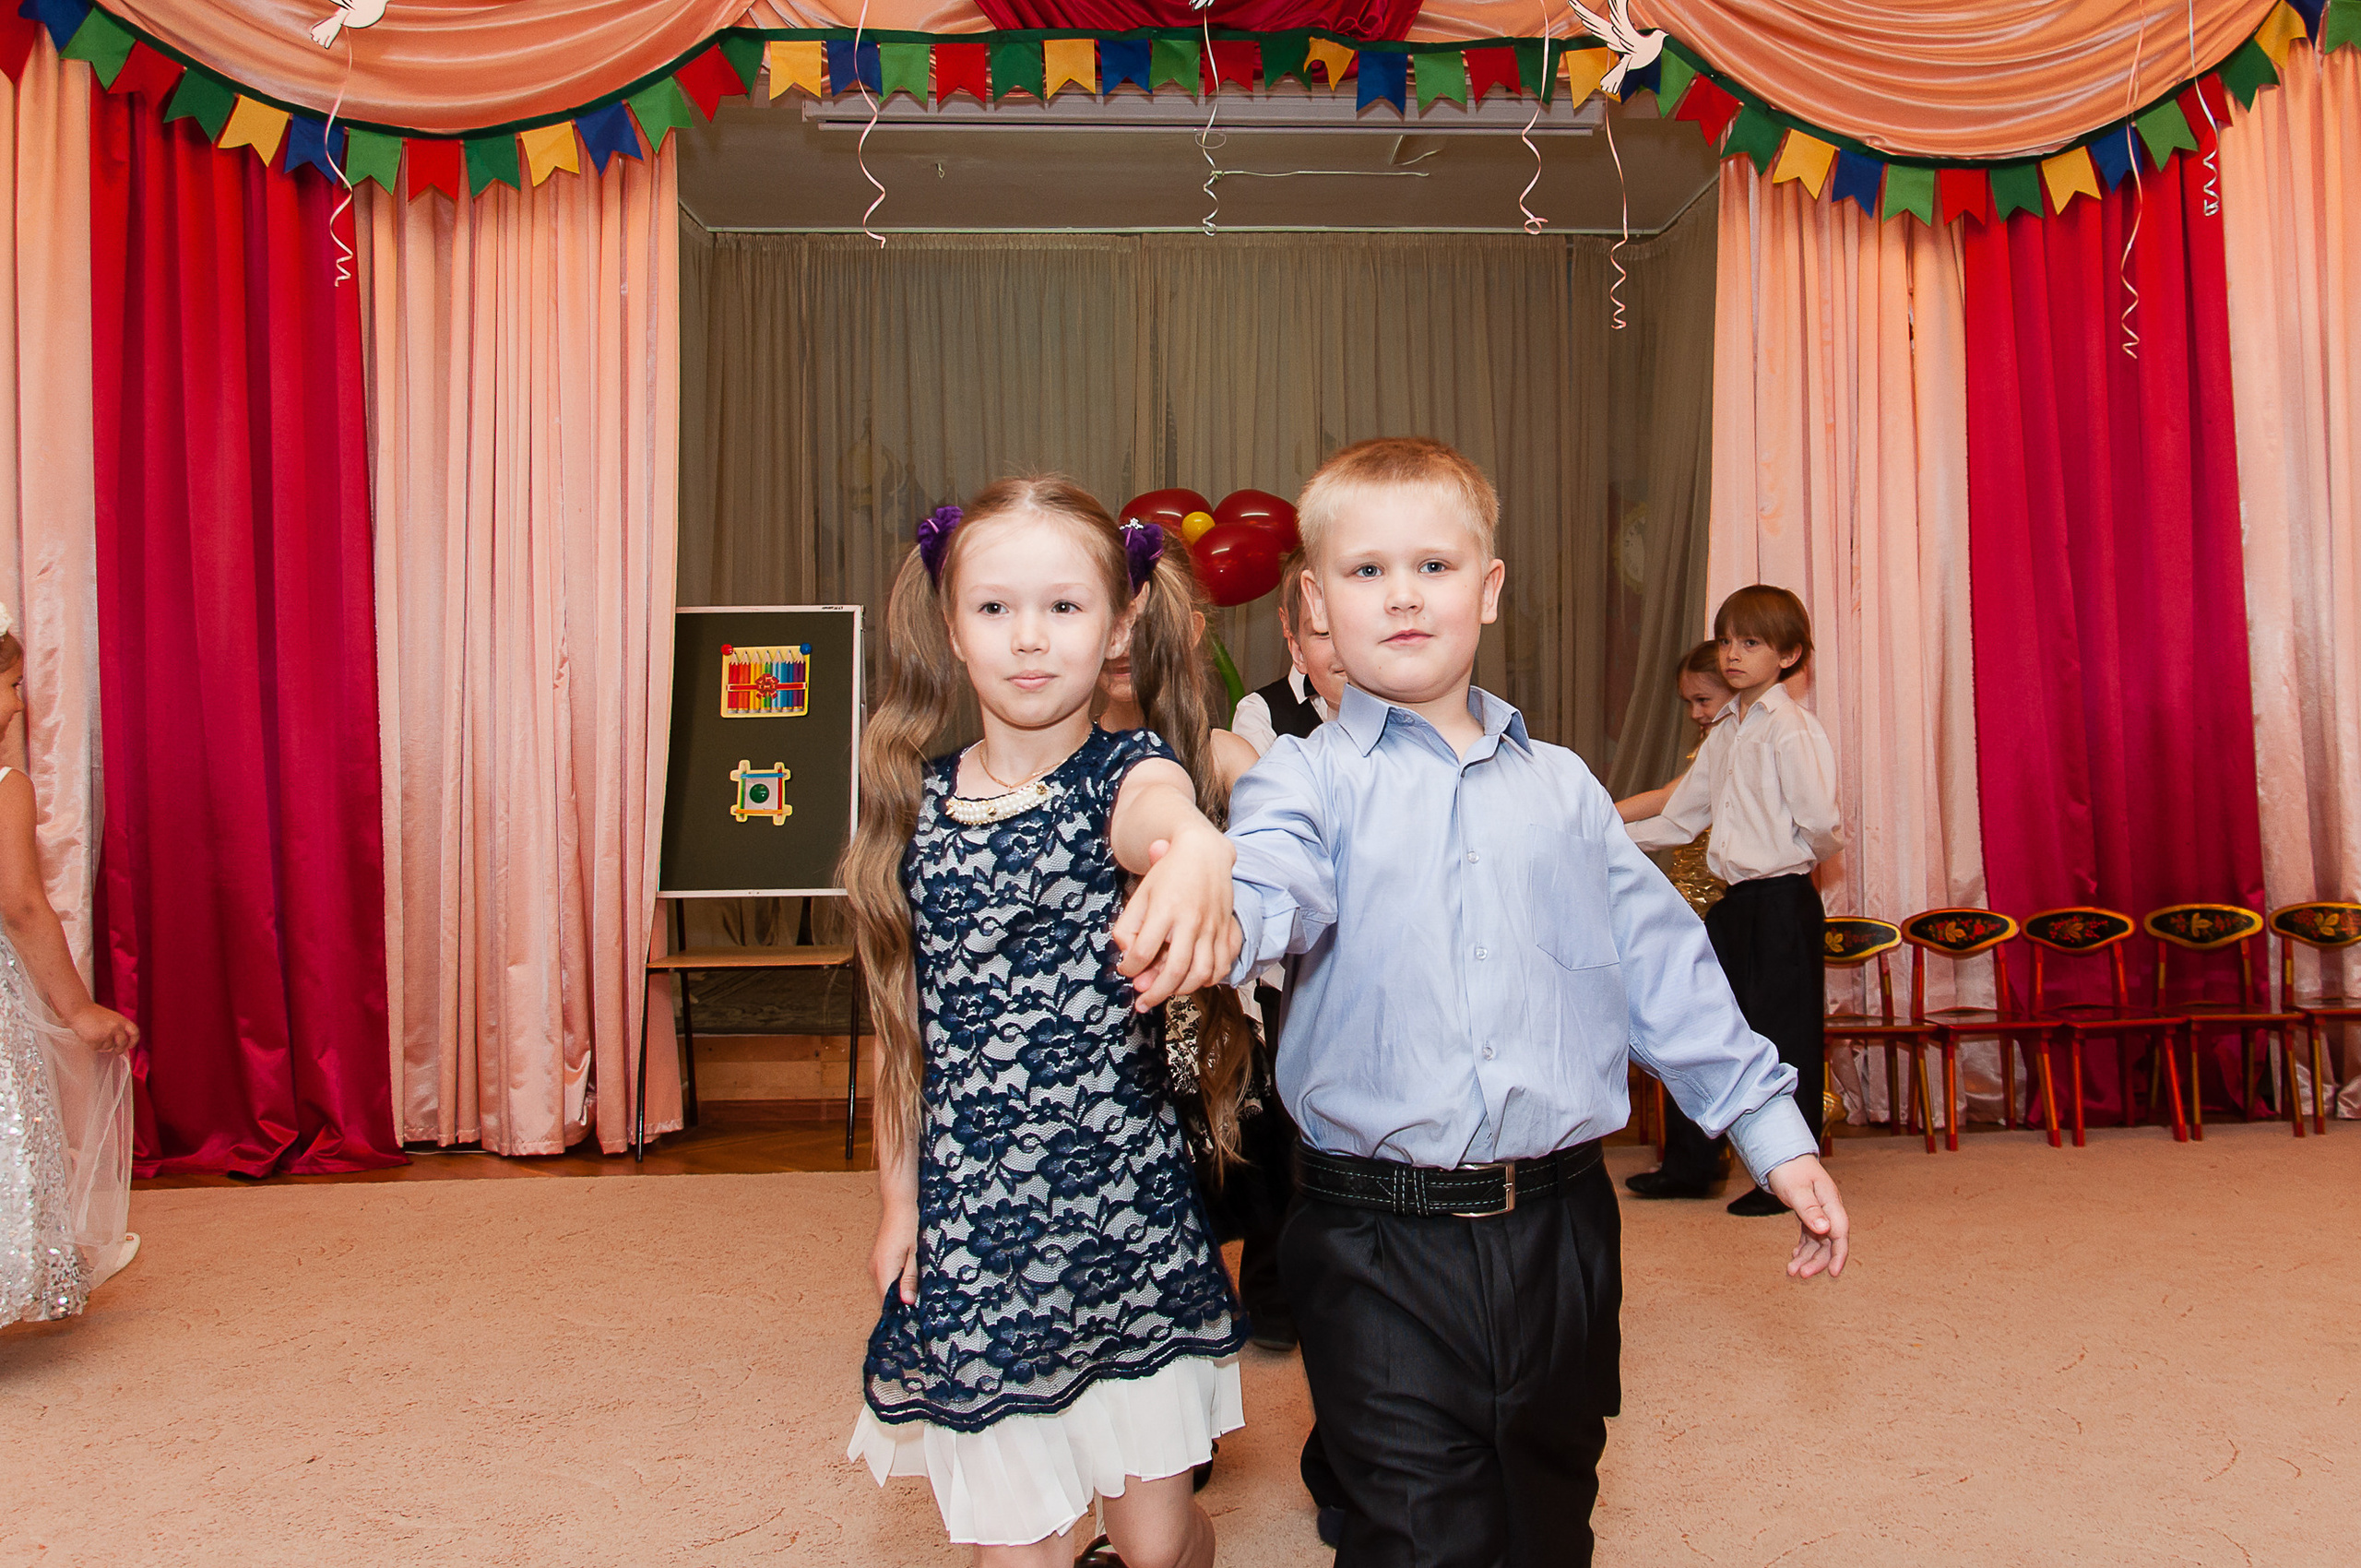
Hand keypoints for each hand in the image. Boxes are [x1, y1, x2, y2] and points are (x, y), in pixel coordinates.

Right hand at [69, 1003, 137, 1053]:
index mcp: (122, 1020)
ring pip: (108, 1047)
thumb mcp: (112, 1017)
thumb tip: (122, 1043)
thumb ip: (118, 1028)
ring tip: (95, 1034)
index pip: (134, 1032)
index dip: (134, 1041)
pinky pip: (97, 1048)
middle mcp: (116, 1027)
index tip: (130, 1046)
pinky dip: (93, 1045)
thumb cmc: (93, 1014)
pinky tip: (89, 1036)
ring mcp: (106, 1034)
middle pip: (122, 1043)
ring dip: (102, 1045)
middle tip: (116, 1051)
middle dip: (119, 1050)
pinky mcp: (96, 1040)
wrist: (79, 1010)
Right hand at [870, 1200, 918, 1305]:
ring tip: (915, 1294)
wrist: (898, 1206)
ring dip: (897, 1293)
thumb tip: (907, 1303)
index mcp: (884, 1269)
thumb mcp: (914, 1255)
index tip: (913, 1318)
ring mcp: (873, 1265)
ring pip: (885, 1288)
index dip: (899, 1311)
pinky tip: (908, 1281)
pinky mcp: (876, 1261)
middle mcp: (874, 1269)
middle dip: (899, 1303)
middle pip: (885, 1296)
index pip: (887, 1301)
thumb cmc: (910, 1227)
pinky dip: (894, 1283)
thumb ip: (909, 1279)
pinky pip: (884, 1279)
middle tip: (918, 1308)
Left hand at [1111, 824, 1239, 1011]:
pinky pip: (1223, 965)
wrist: (1204, 853)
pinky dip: (1209, 980)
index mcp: (1165, 909)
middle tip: (1143, 1002)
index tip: (1126, 969)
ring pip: (1202, 973)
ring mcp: (1213, 927)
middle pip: (1175, 969)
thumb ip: (1128, 926)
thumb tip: (1128, 955)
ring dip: (1183, 990)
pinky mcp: (1227, 930)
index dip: (1130, 968)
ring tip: (1167, 992)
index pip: (1143, 951)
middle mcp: (1192, 920)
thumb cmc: (1169, 873)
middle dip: (1156, 993)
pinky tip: (1194, 979)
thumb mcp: (1140, 894)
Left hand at [1765, 1155, 1847, 1279]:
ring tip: (1792, 1271)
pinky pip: (1811, 1237)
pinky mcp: (1811, 1215)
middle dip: (1817, 1261)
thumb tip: (1825, 1229)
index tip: (1832, 1273)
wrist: (1783, 1157)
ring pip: (1819, 1242)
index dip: (1838, 1255)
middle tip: (1800, 1274)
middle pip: (1830, 1242)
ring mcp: (1821, 1214)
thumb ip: (1809, 1208)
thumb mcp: (1796, 1189)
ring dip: (1808, 1258)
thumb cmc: (1790, 1169)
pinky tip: (1795, 1257)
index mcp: (1831, 1202)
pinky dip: (1803, 1249)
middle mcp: (1829, 1210)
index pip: (1840, 1233)